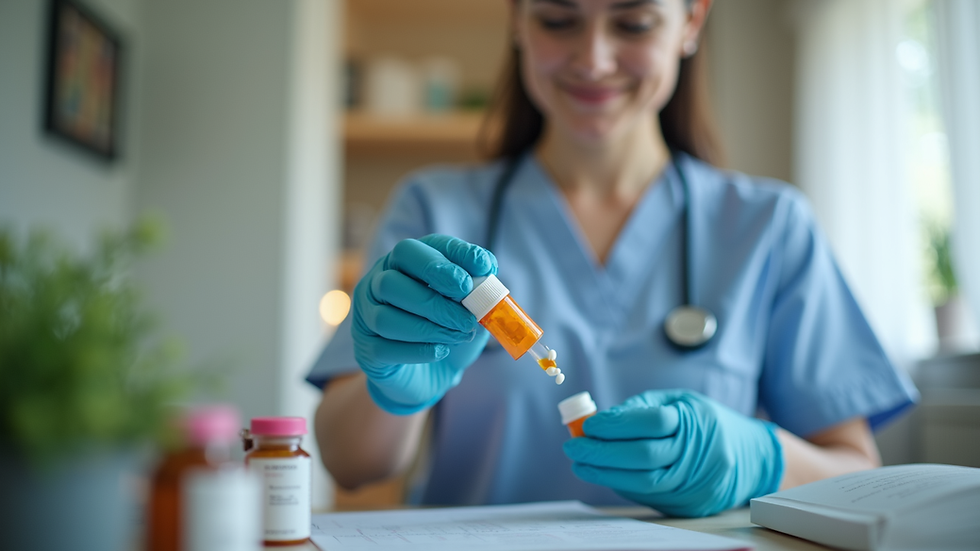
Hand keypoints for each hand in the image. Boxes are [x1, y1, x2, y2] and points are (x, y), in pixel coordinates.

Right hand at [352, 234, 495, 414]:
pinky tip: (440, 351)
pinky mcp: (366, 349)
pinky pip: (384, 348)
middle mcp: (378, 282)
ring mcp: (366, 316)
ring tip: (460, 335)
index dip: (451, 255)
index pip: (418, 248)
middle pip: (394, 277)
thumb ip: (478, 292)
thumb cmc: (450, 331)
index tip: (484, 267)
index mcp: (404, 264)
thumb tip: (488, 275)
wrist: (431, 376)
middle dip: (437, 292)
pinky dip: (417, 350)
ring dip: (430, 327)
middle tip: (469, 311)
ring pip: (386, 317)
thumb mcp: (471, 308)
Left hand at [563, 390, 782, 516]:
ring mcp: (696, 484)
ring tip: (580, 464)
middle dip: (601, 453)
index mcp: (695, 423)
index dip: (615, 425)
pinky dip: (622, 485)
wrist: (751, 458)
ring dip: (605, 474)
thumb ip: (640, 408)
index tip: (588, 425)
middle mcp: (698, 455)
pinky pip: (649, 496)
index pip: (650, 423)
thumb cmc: (706, 423)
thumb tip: (598, 422)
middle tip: (573, 447)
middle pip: (643, 456)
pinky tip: (604, 475)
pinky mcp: (690, 505)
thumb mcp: (680, 401)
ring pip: (643, 482)